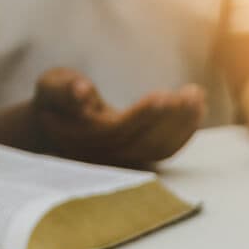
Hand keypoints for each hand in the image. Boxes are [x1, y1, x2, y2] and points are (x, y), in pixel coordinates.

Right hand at [30, 68, 204, 166]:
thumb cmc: (54, 100)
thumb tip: (83, 91)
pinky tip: (198, 108)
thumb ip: (63, 89)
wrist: (54, 126)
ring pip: (159, 149)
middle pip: (145, 142)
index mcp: (87, 138)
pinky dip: (184, 132)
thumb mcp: (50, 87)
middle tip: (192, 93)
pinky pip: (165, 151)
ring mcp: (123, 160)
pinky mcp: (137, 158)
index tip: (163, 95)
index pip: (119, 130)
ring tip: (198, 96)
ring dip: (183, 125)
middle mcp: (107, 155)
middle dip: (172, 118)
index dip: (143, 116)